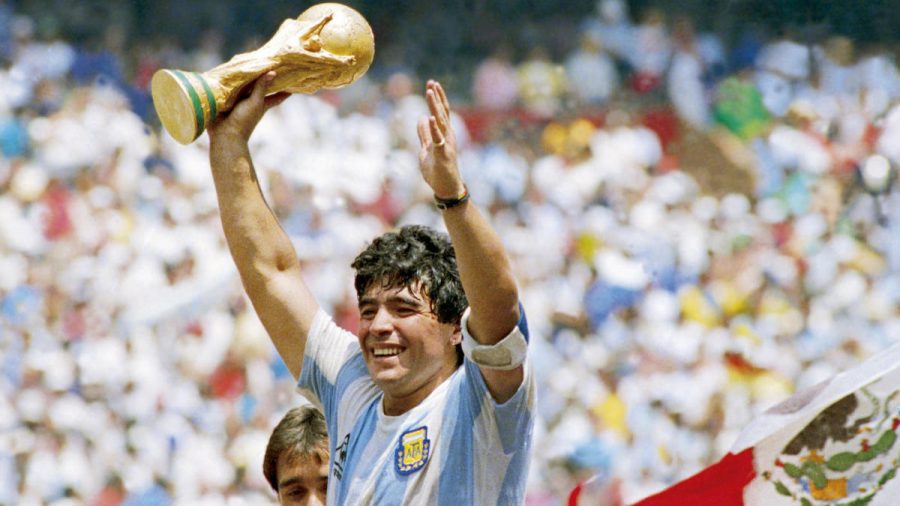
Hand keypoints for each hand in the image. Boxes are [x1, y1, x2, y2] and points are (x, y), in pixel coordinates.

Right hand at [207, 71, 289, 141]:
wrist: (225, 134)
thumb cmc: (244, 120)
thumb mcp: (255, 102)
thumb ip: (262, 87)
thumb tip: (273, 72)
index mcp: (262, 104)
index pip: (278, 96)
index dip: (285, 91)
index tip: (293, 82)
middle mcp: (252, 102)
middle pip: (261, 89)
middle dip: (265, 80)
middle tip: (270, 67)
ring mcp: (240, 102)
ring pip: (245, 88)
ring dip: (247, 79)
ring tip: (250, 64)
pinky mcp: (228, 101)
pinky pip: (232, 90)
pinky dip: (232, 83)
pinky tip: (230, 73)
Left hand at [416, 80, 464, 198]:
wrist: (446, 188)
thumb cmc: (438, 170)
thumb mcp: (427, 149)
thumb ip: (424, 134)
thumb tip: (421, 118)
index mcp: (443, 134)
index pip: (441, 112)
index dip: (437, 98)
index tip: (432, 84)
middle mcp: (447, 136)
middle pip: (442, 112)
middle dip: (436, 97)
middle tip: (431, 82)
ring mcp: (446, 144)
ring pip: (440, 121)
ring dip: (435, 106)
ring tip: (430, 92)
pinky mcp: (443, 154)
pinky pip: (438, 139)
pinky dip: (434, 128)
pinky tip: (429, 116)